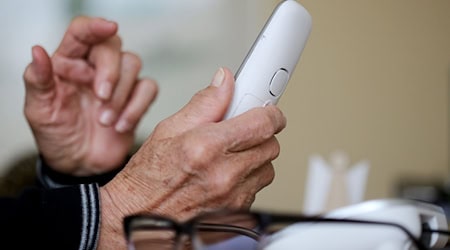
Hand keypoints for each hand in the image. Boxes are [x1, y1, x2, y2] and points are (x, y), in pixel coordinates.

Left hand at [23, 17, 157, 175]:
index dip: (95, 26)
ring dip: (121, 95)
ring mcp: (118, 82)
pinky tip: (121, 126)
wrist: (80, 165)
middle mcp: (94, 67)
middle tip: (101, 97)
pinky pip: (148, 88)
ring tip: (105, 121)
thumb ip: (38, 80)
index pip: (81, 32)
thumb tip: (37, 51)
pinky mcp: (136, 98)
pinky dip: (137, 107)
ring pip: (133, 64)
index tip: (108, 27)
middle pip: (113, 46)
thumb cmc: (58, 135)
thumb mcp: (39, 111)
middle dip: (110, 71)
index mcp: (68, 62)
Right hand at [98, 67, 286, 247]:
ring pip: (266, 168)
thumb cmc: (148, 178)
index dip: (270, 113)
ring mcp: (233, 198)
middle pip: (270, 145)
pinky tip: (224, 176)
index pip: (262, 123)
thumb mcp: (168, 130)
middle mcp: (224, 175)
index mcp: (206, 147)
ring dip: (254, 158)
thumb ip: (203, 103)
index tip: (267, 110)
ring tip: (228, 156)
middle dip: (260, 135)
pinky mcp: (237, 214)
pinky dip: (246, 179)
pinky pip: (256, 189)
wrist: (138, 217)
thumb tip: (224, 81)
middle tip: (240, 132)